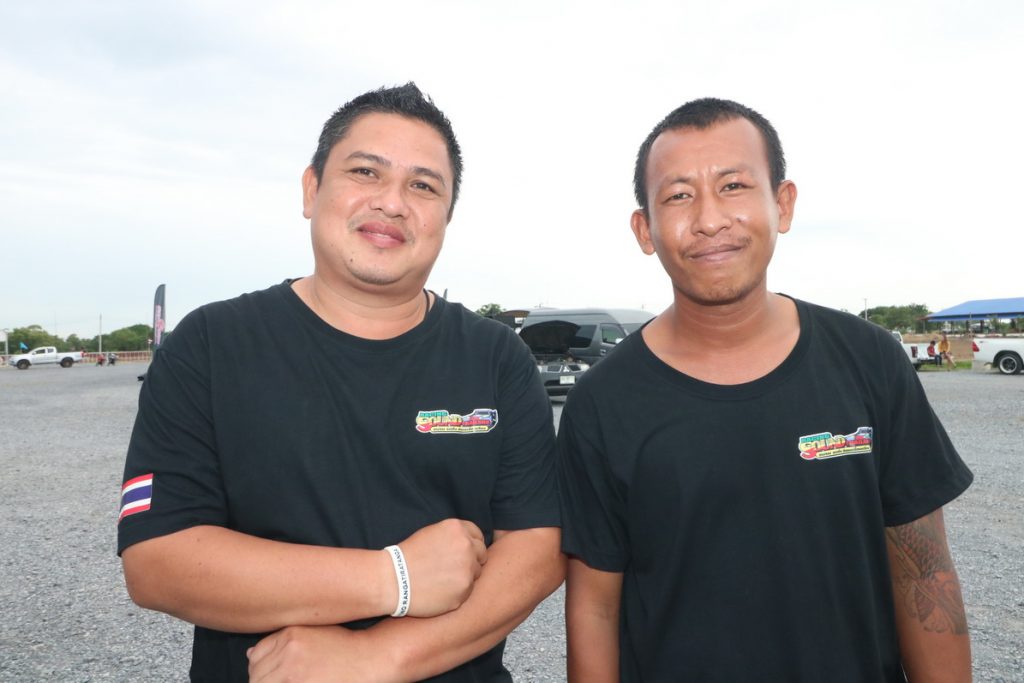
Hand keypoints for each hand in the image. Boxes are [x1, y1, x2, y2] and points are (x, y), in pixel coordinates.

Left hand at [247, 625, 391, 682]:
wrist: (370, 659)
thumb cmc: (344, 646)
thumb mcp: (313, 632)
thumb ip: (282, 640)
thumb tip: (249, 654)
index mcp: (289, 635)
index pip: (256, 655)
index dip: (262, 666)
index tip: (275, 672)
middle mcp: (288, 652)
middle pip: (256, 674)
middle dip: (265, 679)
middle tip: (288, 678)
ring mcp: (293, 674)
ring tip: (296, 679)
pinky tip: (301, 681)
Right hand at [393, 518, 486, 616]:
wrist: (392, 580)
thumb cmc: (408, 556)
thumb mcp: (432, 533)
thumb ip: (455, 535)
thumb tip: (472, 541)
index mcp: (457, 529)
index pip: (478, 535)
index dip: (471, 544)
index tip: (462, 552)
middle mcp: (466, 547)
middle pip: (482, 553)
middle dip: (471, 559)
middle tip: (452, 567)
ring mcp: (467, 570)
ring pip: (476, 573)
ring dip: (465, 576)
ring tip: (443, 579)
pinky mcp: (464, 591)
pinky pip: (468, 591)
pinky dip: (458, 592)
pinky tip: (441, 590)